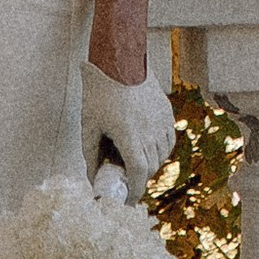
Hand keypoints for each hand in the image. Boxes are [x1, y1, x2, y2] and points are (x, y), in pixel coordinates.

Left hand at [82, 57, 175, 184]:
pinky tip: (146, 146)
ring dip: (149, 164)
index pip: (138, 173)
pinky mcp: (167, 111)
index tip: (128, 200)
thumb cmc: (100, 90)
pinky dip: (159, 149)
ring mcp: (161, 120)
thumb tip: (94, 177)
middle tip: (124, 178)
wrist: (120, 58)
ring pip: (161, 155)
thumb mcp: (90, 123)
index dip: (135, 191)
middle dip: (138, 178)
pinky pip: (168, 140)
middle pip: (150, 167)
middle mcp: (149, 130)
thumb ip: (91, 153)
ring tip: (132, 159)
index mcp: (129, 134)